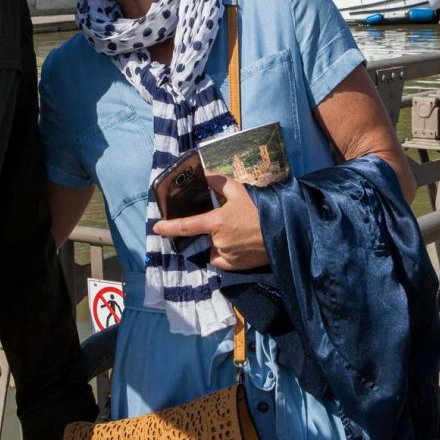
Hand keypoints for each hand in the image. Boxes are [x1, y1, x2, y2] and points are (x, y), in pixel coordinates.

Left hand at [151, 174, 268, 269]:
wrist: (283, 231)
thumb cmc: (261, 209)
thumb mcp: (241, 191)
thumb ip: (220, 183)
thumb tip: (206, 173)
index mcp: (216, 222)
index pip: (186, 226)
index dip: (168, 227)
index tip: (156, 228)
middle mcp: (218, 241)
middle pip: (208, 236)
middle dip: (216, 230)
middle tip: (235, 222)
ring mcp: (226, 255)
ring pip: (216, 248)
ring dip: (222, 242)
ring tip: (241, 233)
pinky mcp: (235, 266)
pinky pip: (222, 259)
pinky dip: (227, 254)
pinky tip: (241, 246)